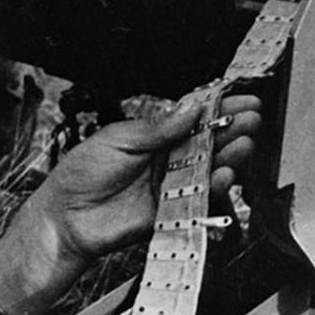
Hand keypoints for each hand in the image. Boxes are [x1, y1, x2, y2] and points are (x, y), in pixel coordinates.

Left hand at [0, 92, 260, 314]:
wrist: (64, 216)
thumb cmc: (81, 173)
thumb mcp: (118, 139)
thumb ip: (158, 128)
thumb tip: (191, 108)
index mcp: (153, 137)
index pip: (192, 120)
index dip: (217, 108)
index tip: (241, 98)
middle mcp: (166, 161)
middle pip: (207, 143)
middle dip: (231, 129)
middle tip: (251, 117)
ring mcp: (169, 186)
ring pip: (207, 170)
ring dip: (228, 156)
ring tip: (243, 143)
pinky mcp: (170, 212)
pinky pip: (197, 199)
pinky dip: (213, 188)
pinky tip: (225, 174)